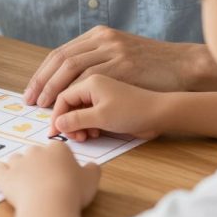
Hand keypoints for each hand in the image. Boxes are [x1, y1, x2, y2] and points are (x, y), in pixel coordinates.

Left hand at [0, 142, 99, 209]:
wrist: (50, 205)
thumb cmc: (73, 191)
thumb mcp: (92, 179)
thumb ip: (92, 169)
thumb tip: (91, 166)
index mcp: (57, 148)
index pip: (58, 150)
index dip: (61, 164)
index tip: (65, 177)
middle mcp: (36, 151)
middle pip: (36, 154)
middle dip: (40, 165)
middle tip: (48, 184)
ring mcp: (18, 163)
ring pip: (16, 160)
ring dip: (20, 169)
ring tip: (29, 186)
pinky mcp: (4, 177)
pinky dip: (1, 174)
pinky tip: (6, 182)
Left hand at [24, 25, 209, 106]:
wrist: (184, 65)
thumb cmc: (154, 66)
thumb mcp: (122, 53)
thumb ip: (99, 59)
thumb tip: (72, 77)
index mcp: (99, 34)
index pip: (61, 53)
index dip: (43, 73)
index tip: (32, 91)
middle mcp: (103, 38)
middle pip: (61, 58)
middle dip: (42, 80)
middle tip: (30, 100)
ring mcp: (113, 50)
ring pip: (71, 67)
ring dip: (52, 87)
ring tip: (44, 104)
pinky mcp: (124, 65)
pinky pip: (90, 78)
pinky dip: (74, 91)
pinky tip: (66, 104)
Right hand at [50, 75, 165, 141]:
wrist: (161, 113)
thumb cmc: (133, 111)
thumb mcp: (101, 118)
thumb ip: (76, 120)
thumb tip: (57, 124)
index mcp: (90, 80)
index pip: (62, 95)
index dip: (56, 115)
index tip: (55, 132)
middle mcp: (94, 82)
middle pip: (68, 101)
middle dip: (67, 121)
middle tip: (75, 137)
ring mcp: (101, 91)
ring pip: (78, 107)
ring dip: (78, 124)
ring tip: (86, 136)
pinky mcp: (108, 101)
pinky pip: (89, 111)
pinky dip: (87, 123)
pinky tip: (95, 132)